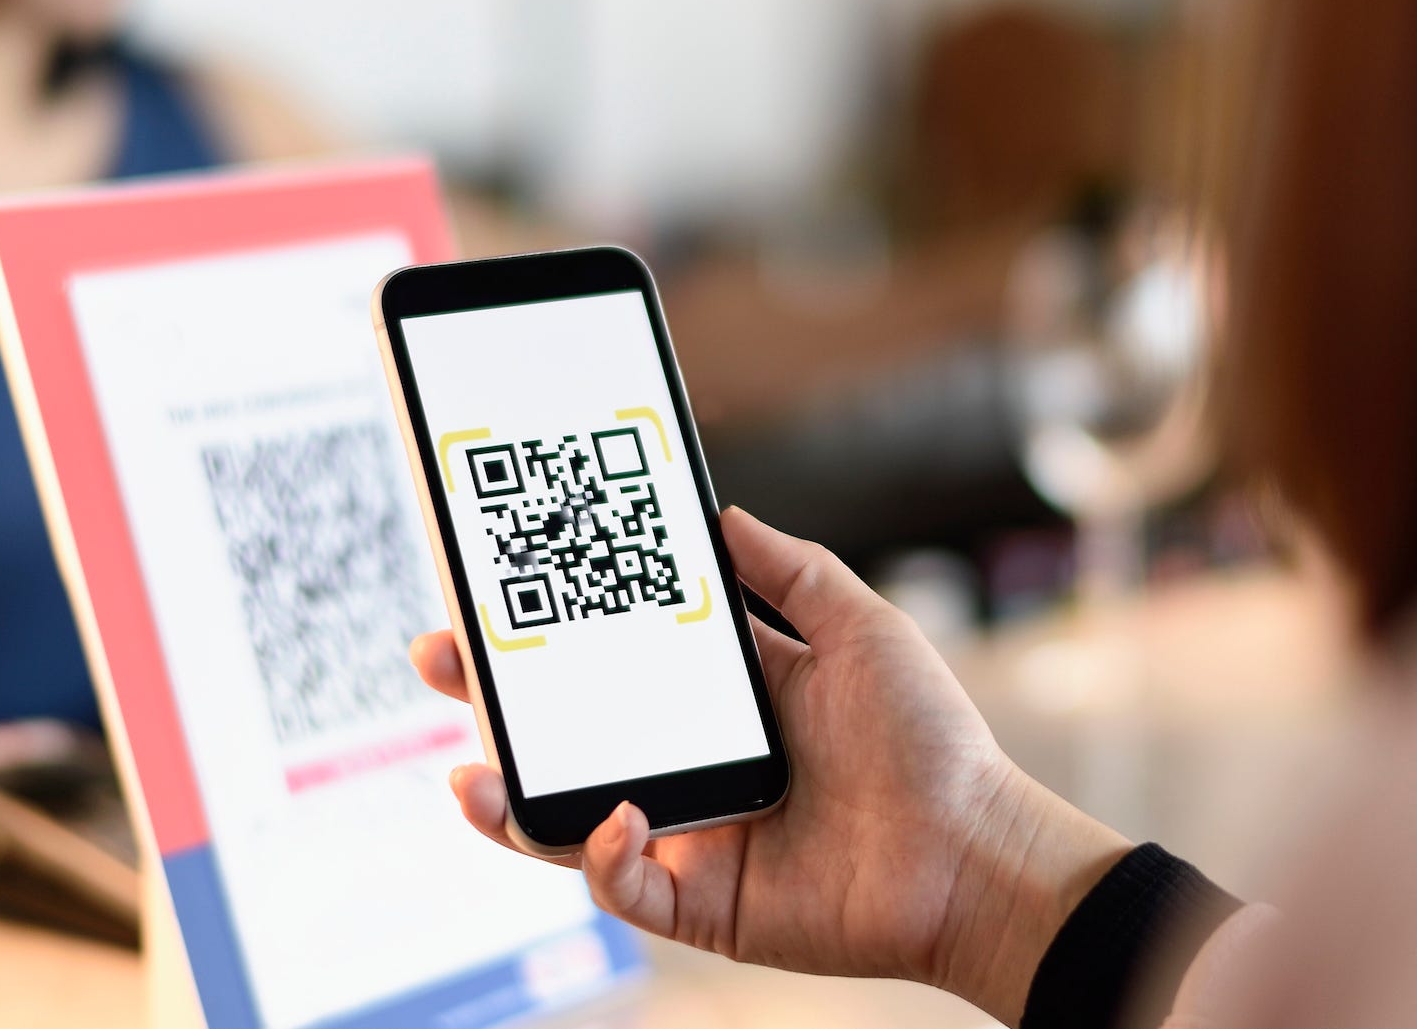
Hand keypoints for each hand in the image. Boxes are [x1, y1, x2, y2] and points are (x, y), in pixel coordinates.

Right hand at [410, 507, 1129, 1022]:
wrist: (976, 850)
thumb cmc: (930, 740)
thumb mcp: (858, 626)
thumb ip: (788, 571)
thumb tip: (719, 514)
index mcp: (726, 700)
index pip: (616, 658)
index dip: (553, 629)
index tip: (498, 588)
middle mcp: (696, 765)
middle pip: (570, 734)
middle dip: (494, 704)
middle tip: (441, 660)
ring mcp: (691, 835)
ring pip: (570, 817)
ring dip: (508, 796)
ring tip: (469, 766)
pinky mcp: (702, 902)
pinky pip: (624, 881)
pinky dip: (604, 852)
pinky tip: (621, 815)